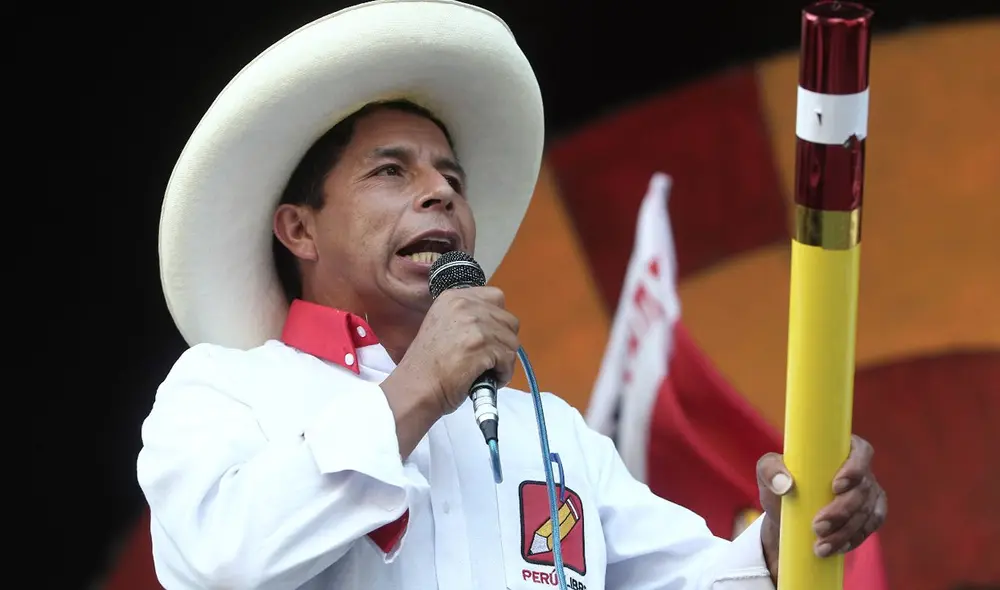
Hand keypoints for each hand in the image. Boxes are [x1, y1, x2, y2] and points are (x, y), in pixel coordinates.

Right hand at [397, 286, 519, 415]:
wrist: (416, 388)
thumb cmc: (428, 365)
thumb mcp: (442, 324)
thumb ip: (467, 317)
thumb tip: (496, 324)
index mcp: (454, 297)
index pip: (496, 297)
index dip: (497, 320)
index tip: (488, 337)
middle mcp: (465, 305)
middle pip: (509, 320)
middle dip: (503, 342)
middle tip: (489, 358)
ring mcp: (474, 325)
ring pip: (512, 342)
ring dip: (504, 360)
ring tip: (487, 371)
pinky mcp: (482, 346)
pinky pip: (508, 359)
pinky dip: (503, 374)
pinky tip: (488, 379)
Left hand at [756, 435, 887, 576]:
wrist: (786, 515)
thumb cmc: (780, 484)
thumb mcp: (767, 471)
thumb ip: (770, 469)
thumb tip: (785, 484)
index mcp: (839, 449)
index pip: (860, 451)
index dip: (854, 468)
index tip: (835, 486)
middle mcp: (860, 469)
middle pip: (862, 489)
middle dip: (842, 511)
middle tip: (818, 527)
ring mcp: (868, 493)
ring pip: (866, 513)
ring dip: (845, 532)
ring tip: (820, 546)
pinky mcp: (869, 515)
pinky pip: (868, 529)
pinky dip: (853, 540)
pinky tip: (836, 548)